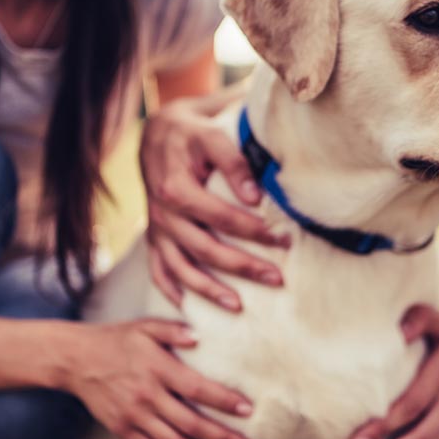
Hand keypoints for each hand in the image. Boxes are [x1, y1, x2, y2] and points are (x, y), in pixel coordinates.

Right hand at [62, 319, 258, 438]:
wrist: (75, 360)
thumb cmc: (117, 340)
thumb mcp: (145, 326)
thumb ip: (173, 329)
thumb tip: (198, 335)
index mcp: (157, 368)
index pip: (196, 389)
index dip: (223, 400)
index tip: (248, 410)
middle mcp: (147, 396)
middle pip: (190, 424)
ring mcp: (134, 417)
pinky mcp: (124, 430)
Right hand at [140, 100, 287, 310]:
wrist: (158, 131)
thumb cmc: (194, 133)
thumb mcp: (213, 136)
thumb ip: (234, 163)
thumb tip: (255, 197)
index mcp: (177, 189)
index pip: (221, 218)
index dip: (255, 231)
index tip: (285, 240)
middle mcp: (163, 213)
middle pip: (206, 249)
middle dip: (243, 267)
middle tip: (277, 279)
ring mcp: (157, 228)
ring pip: (181, 267)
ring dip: (209, 290)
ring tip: (238, 306)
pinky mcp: (153, 236)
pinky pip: (157, 269)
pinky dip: (170, 290)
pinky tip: (188, 307)